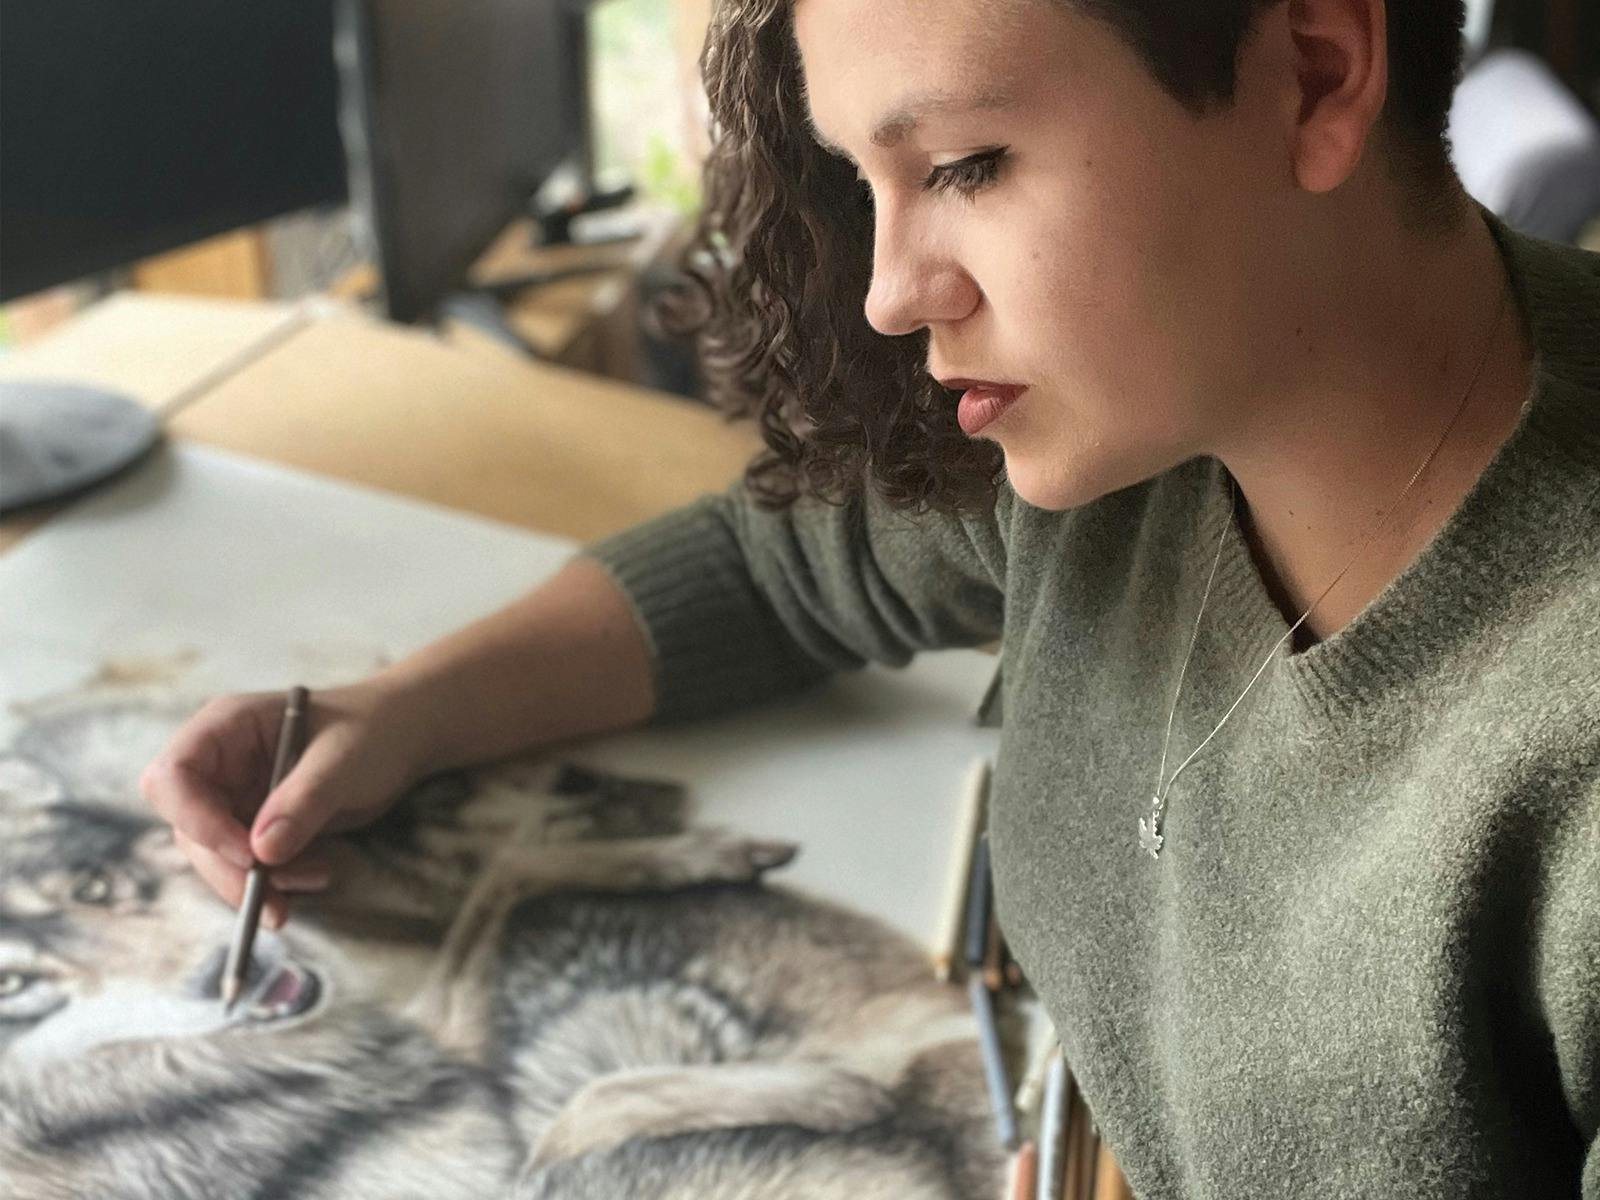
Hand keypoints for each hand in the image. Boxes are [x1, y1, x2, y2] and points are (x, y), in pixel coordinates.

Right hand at [139, 679, 430, 926]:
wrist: (403, 737)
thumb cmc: (373, 731)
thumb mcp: (344, 760)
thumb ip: (303, 800)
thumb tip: (261, 852)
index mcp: (226, 726)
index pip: (173, 776)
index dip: (197, 819)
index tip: (247, 854)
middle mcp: (219, 761)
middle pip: (188, 826)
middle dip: (228, 868)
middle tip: (272, 901)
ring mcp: (234, 794)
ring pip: (215, 854)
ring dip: (255, 881)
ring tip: (315, 878)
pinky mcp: (254, 823)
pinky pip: (246, 863)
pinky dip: (276, 879)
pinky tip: (318, 873)